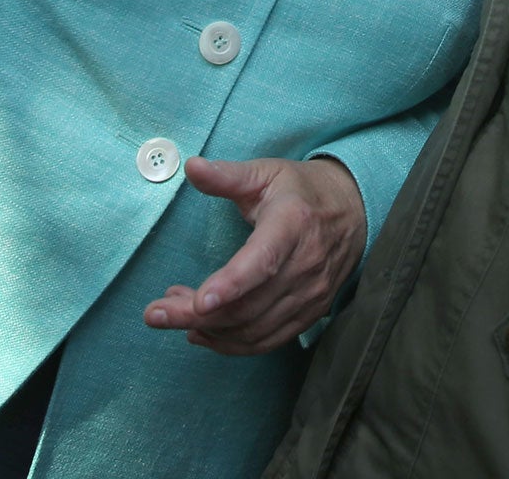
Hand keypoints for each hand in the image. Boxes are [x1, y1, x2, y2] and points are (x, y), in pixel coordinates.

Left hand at [142, 156, 365, 354]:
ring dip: (208, 329)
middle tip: (155, 313)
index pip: (263, 260)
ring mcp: (311, 294)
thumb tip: (190, 166)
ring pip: (253, 328)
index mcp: (294, 223)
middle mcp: (306, 264)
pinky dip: (230, 343)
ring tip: (172, 314)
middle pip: (248, 304)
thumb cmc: (300, 190)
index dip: (232, 283)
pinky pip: (266, 341)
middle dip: (196, 314)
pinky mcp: (310, 313)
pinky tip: (202, 330)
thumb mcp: (265, 173)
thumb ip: (226, 175)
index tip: (198, 300)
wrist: (353, 210)